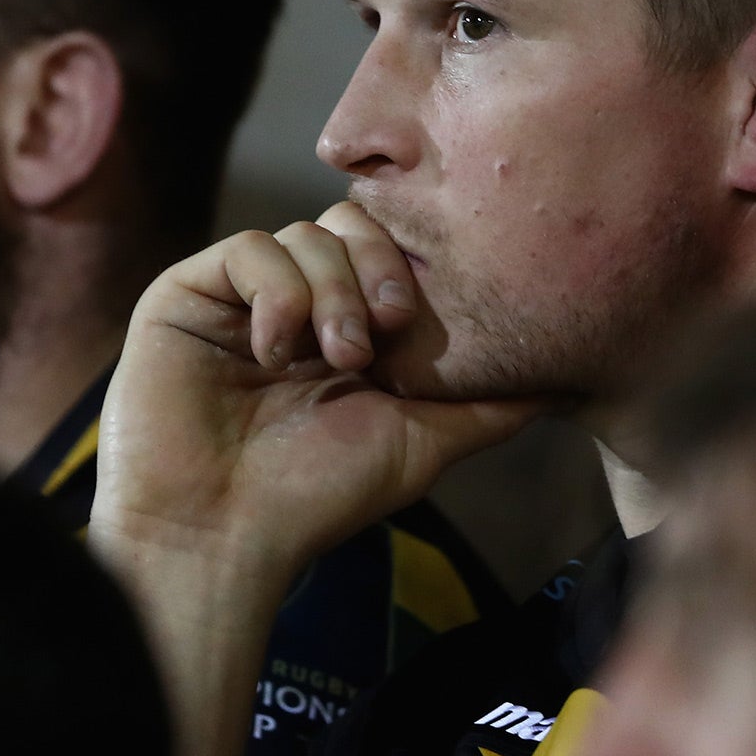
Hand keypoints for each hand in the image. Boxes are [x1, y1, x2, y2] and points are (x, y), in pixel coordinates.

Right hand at [94, 199, 546, 579]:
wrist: (223, 534)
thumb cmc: (319, 497)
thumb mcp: (426, 443)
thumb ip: (490, 404)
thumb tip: (568, 379)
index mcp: (345, 325)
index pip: (388, 249)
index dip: (407, 268)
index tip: (410, 325)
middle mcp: (294, 302)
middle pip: (348, 221)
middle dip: (376, 268)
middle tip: (381, 334)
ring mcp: (240, 297)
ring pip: (303, 234)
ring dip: (330, 292)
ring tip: (332, 359)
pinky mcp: (187, 294)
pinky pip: (247, 249)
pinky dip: (276, 293)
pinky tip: (274, 352)